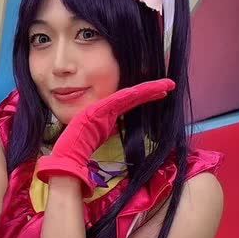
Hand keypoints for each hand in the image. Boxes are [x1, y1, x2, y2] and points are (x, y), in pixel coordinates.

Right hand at [34, 79, 173, 195]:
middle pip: (133, 95)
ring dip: (148, 90)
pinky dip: (134, 94)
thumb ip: (111, 130)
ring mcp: (103, 106)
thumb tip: (120, 130)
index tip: (163, 93)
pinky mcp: (99, 109)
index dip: (147, 95)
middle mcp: (107, 106)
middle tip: (170, 84)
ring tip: (165, 86)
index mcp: (109, 113)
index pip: (131, 101)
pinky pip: (120, 100)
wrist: (69, 153)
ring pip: (130, 94)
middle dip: (152, 89)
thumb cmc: (81, 148)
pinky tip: (146, 91)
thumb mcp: (102, 137)